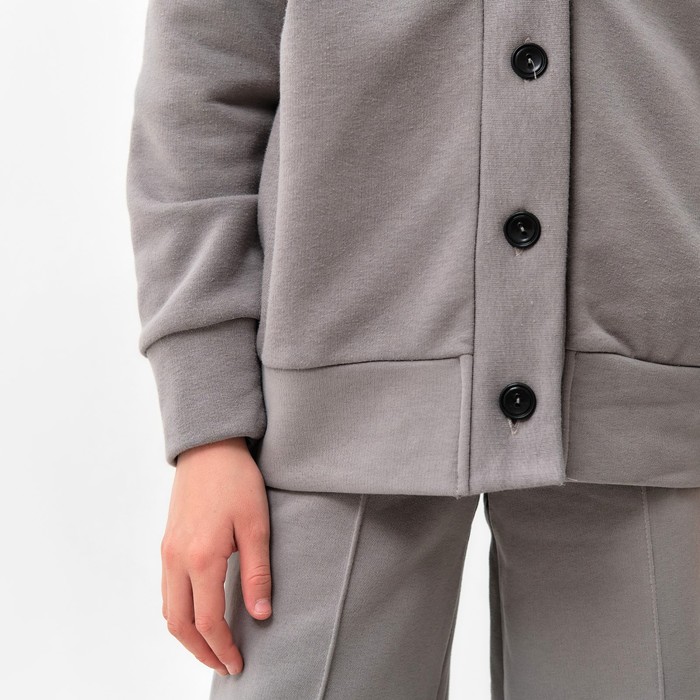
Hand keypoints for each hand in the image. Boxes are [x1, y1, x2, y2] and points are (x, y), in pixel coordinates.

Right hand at [160, 437, 271, 675]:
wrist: (209, 448)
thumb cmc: (237, 481)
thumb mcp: (256, 525)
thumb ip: (257, 573)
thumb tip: (261, 615)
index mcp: (201, 558)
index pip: (208, 621)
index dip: (223, 648)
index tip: (238, 664)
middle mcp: (176, 559)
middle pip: (179, 624)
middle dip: (201, 651)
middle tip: (224, 665)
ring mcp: (167, 551)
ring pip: (168, 609)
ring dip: (187, 635)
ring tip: (212, 646)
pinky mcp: (167, 543)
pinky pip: (166, 590)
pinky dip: (179, 612)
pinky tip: (198, 613)